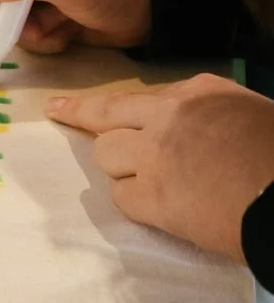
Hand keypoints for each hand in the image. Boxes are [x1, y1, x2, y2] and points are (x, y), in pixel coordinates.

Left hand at [49, 74, 273, 259]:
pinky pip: (121, 197)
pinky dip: (134, 204)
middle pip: (106, 112)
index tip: (97, 105)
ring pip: (106, 154)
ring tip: (150, 185)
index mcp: (198, 92)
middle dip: (78, 112)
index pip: (143, 96)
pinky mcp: (153, 197)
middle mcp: (168, 115)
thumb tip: (190, 128)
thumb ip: (208, 114)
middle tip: (57, 110)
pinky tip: (158, 210)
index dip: (121, 106)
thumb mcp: (246, 113)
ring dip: (121, 169)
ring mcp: (155, 154)